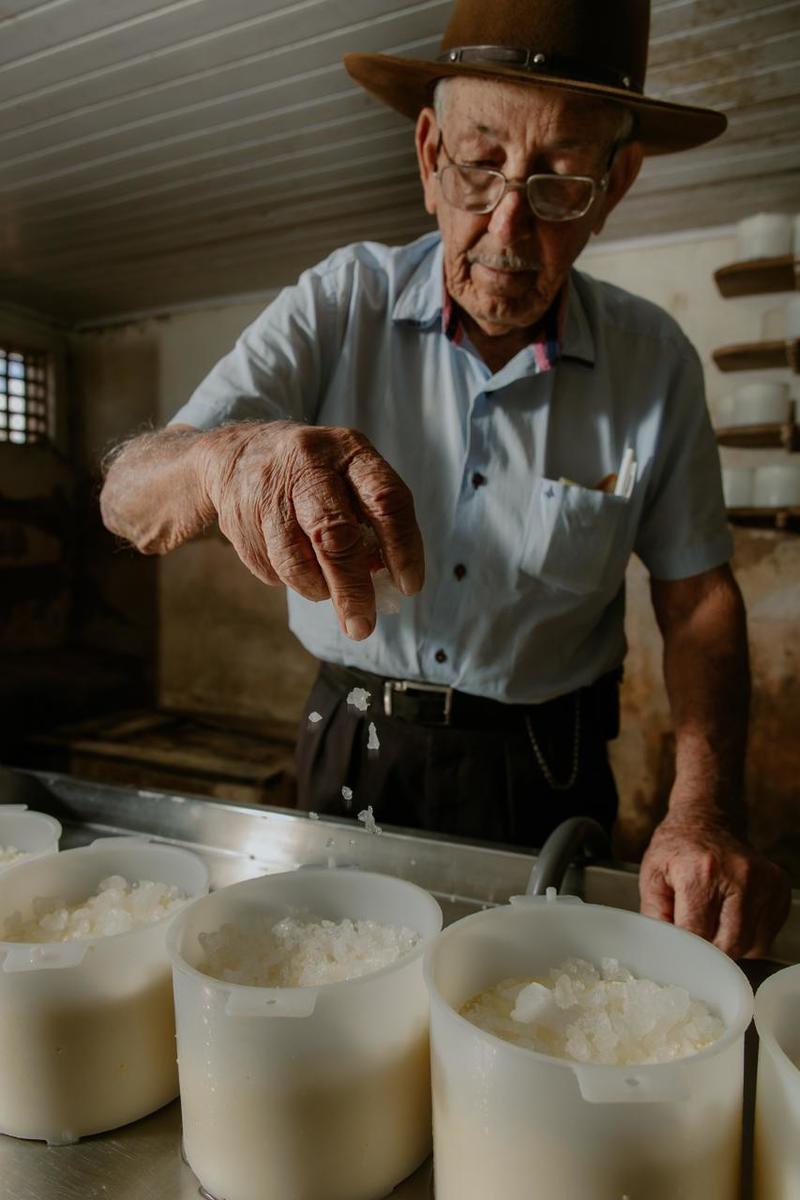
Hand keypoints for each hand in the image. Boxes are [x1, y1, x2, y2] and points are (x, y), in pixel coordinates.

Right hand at [200, 420, 423, 639]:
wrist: (236, 453)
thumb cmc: (314, 473)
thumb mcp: (349, 476)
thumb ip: (372, 520)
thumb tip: (383, 580)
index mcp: (348, 451)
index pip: (385, 500)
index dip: (402, 547)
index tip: (409, 586)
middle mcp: (307, 464)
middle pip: (335, 535)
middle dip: (352, 589)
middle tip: (362, 625)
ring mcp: (268, 491)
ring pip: (297, 560)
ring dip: (317, 589)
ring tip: (325, 593)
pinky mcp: (239, 520)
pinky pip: (272, 568)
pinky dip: (290, 579)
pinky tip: (292, 562)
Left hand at [638, 813, 791, 958]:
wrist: (706, 818)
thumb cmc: (677, 847)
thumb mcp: (651, 877)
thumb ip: (656, 917)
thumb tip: (668, 950)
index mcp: (701, 873)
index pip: (697, 935)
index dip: (686, 947)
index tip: (679, 945)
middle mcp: (739, 877)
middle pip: (730, 946)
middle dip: (711, 949)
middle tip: (698, 932)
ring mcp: (765, 882)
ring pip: (753, 946)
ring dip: (731, 943)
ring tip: (715, 918)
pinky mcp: (780, 888)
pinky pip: (767, 935)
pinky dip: (749, 934)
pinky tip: (732, 913)